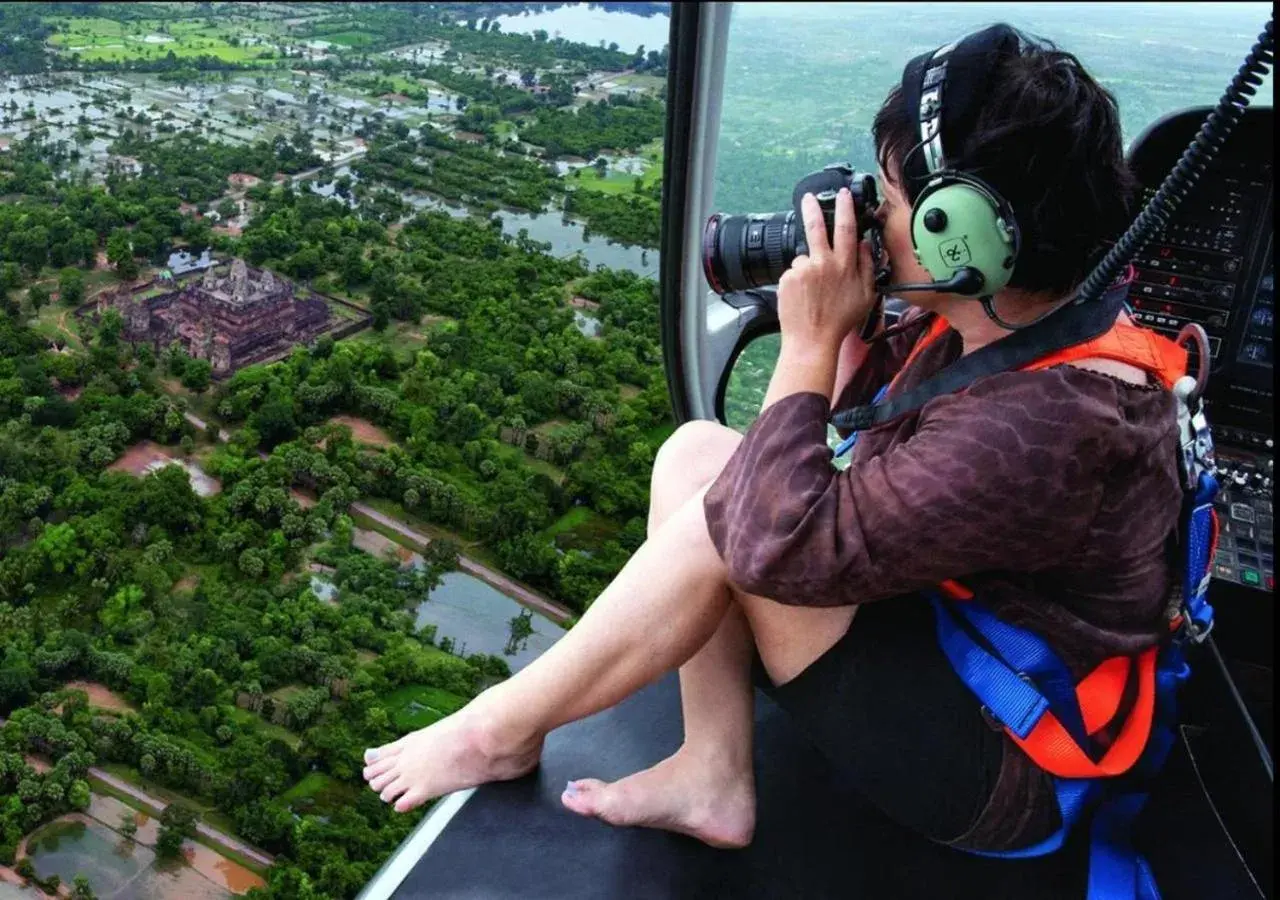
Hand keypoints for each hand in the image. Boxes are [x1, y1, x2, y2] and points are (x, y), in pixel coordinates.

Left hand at [777, 189, 877, 356]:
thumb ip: (866, 266)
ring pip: (804, 258)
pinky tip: (802, 297)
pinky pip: (793, 273)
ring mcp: (803, 270)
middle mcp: (823, 263)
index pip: (846, 228)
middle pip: (816, 226)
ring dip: (808, 268)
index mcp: (845, 265)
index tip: (843, 194)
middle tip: (808, 197)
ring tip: (811, 292)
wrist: (812, 340)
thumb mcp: (866, 295)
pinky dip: (796, 282)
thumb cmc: (840, 322)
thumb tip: (864, 245)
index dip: (845, 208)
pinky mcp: (787, 278)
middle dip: (812, 207)